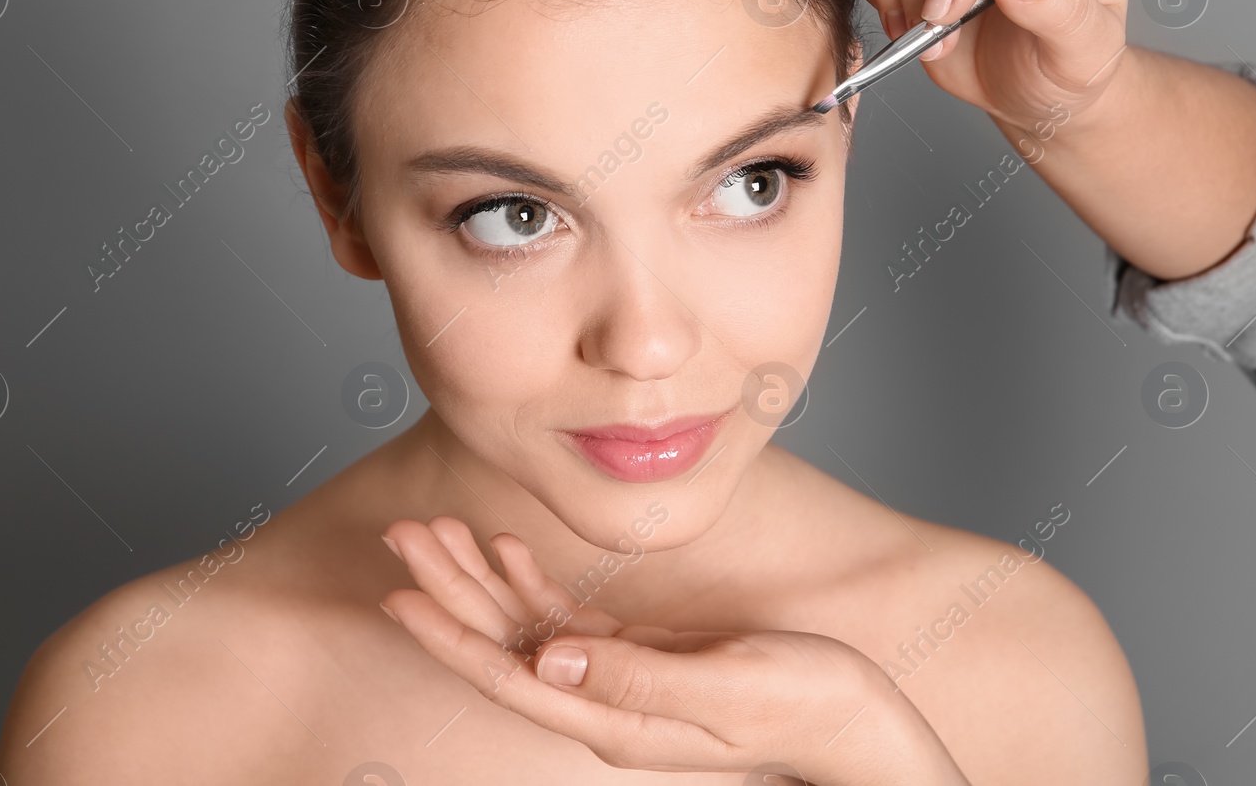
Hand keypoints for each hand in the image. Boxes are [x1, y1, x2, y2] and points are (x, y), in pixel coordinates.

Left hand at [378, 516, 969, 783]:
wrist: (855, 723)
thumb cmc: (806, 705)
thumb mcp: (726, 690)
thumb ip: (634, 678)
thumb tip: (546, 660)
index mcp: (614, 721)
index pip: (508, 675)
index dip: (449, 634)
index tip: (399, 594)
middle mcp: (602, 704)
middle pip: (503, 644)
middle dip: (449, 588)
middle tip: (401, 535)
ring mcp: (616, 681)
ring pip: (525, 626)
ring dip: (479, 577)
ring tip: (434, 531)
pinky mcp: (637, 656)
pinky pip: (565, 618)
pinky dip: (531, 580)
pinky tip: (505, 548)